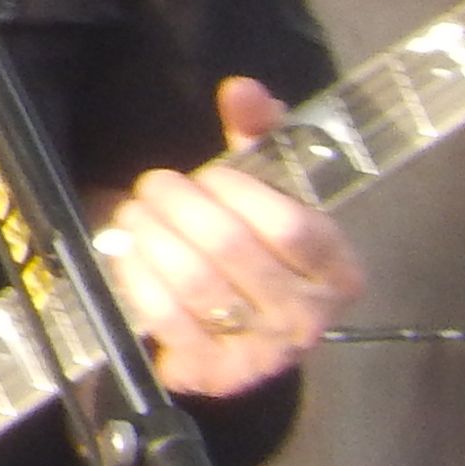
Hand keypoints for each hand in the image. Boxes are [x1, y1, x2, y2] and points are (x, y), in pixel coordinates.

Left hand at [93, 76, 364, 397]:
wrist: (230, 328)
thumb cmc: (250, 246)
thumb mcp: (263, 187)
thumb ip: (258, 134)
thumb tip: (242, 90)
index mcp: (339, 272)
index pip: (293, 226)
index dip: (239, 192)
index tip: (207, 176)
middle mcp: (309, 319)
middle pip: (233, 248)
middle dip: (178, 206)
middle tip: (153, 187)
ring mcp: (264, 353)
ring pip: (195, 283)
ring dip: (151, 237)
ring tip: (134, 213)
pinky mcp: (215, 375)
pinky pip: (166, 320)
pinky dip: (136, 277)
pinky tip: (125, 252)